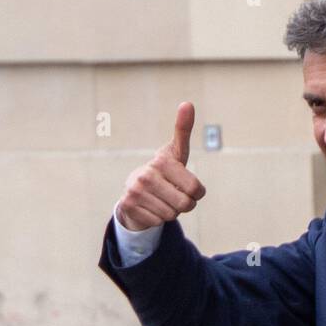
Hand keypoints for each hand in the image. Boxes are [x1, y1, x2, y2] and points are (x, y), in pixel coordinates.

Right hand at [116, 101, 206, 231]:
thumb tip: (187, 103)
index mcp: (162, 162)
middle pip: (185, 205)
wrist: (134, 189)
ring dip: (170, 211)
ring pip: (171, 215)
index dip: (197, 193)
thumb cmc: (163, 171)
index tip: (189, 187)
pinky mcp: (129, 207)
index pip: (196, 189)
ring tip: (161, 200)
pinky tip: (151, 207)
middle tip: (175, 195)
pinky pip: (157, 222)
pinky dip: (157, 218)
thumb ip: (183, 130)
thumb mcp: (176, 152)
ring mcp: (135, 191)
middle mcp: (146, 175)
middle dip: (185, 204)